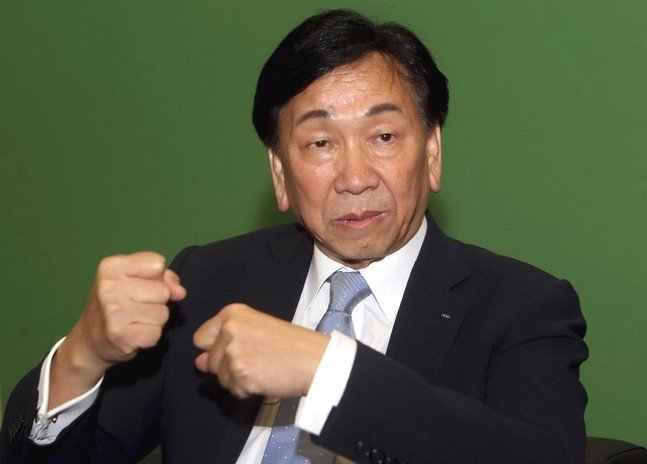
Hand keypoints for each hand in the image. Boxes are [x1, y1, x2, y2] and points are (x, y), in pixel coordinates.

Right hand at [50, 252, 185, 407]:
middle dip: (158, 301)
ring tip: (135, 320)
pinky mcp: (120, 336)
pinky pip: (157, 333)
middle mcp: (108, 287)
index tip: (141, 286)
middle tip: (137, 307)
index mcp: (111, 266)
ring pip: (163, 313)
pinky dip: (150, 336)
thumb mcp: (134, 280)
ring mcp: (112, 312)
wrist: (89, 340)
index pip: (158, 264)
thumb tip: (180, 292)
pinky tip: (134, 333)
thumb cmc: (117, 304)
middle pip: (163, 291)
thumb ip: (163, 278)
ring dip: (155, 320)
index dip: (157, 277)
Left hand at [193, 304, 328, 398]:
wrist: (315, 359)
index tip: (239, 348)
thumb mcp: (255, 331)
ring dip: (239, 379)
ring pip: (220, 378)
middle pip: (210, 361)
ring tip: (263, 368)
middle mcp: (229, 329)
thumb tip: (199, 362)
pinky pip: (234, 390)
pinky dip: (248, 390)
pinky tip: (265, 378)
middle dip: (228, 366)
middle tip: (257, 359)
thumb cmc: (291, 344)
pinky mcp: (240, 373)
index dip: (217, 349)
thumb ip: (223, 343)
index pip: (200, 338)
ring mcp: (233, 351)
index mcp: (232, 313)